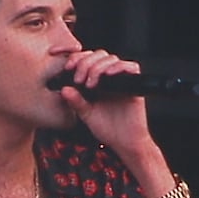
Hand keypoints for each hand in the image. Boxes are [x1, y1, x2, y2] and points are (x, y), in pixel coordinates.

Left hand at [52, 48, 160, 162]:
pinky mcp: (135, 85)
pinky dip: (119, 67)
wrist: (125, 142)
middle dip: (86, 63)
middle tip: (79, 79)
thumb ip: (76, 101)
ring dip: (98, 66)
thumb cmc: (108, 129)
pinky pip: (131, 67)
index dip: (77, 58)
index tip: (67, 67)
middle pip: (99, 54)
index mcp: (97, 82)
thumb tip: (64, 89)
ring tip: (91, 83)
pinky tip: (108, 75)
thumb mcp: (86, 114)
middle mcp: (110, 78)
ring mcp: (123, 80)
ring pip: (112, 59)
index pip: (87, 59)